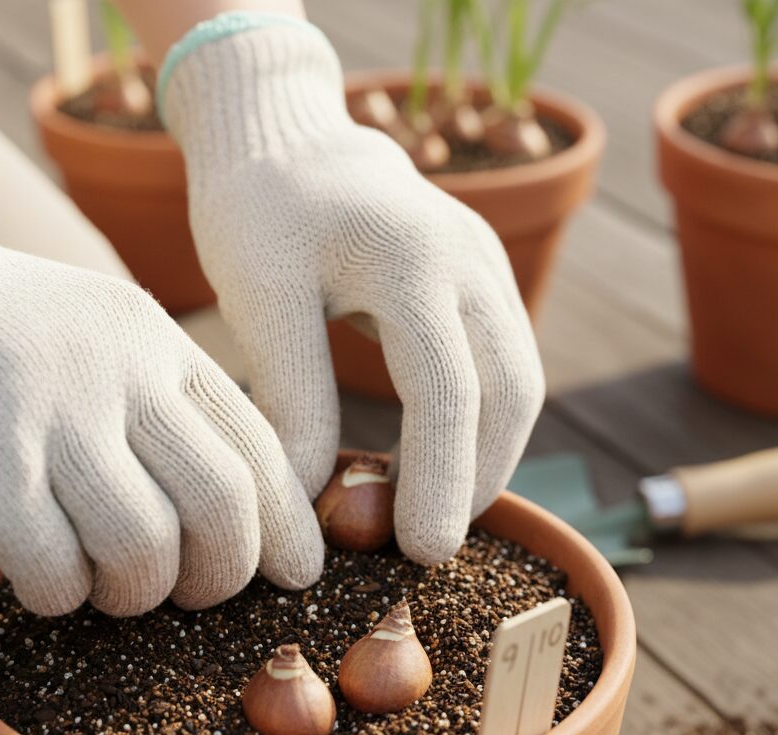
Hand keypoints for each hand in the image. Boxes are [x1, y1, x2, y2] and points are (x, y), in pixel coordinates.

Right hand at [0, 142, 322, 614]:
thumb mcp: (97, 338)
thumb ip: (164, 408)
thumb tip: (238, 510)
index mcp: (154, 341)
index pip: (260, 446)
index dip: (288, 527)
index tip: (296, 575)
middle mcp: (115, 372)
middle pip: (221, 505)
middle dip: (221, 576)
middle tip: (193, 595)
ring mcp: (47, 416)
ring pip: (143, 548)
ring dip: (135, 595)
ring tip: (106, 586)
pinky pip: (55, 570)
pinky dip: (61, 596)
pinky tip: (41, 575)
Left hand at [163, 17, 544, 564]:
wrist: (289, 139)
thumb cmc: (258, 210)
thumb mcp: (258, 295)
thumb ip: (292, 394)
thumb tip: (310, 499)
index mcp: (411, 258)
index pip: (447, 391)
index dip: (441, 480)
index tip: (422, 551)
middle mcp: (470, 259)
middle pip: (509, 394)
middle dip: (477, 479)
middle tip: (428, 547)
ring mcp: (487, 264)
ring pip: (519, 384)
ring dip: (486, 457)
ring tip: (433, 513)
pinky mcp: (482, 277)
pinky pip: (504, 363)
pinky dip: (480, 423)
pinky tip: (439, 462)